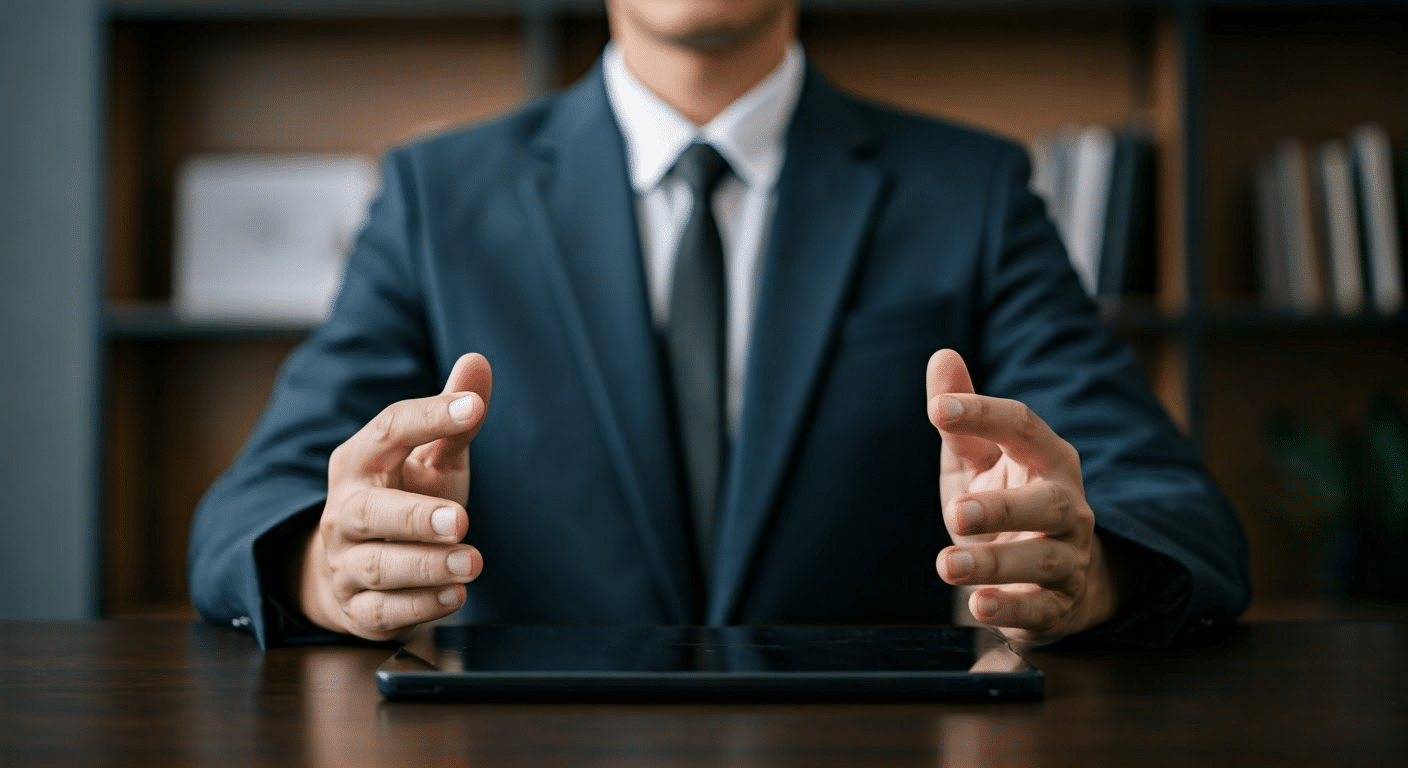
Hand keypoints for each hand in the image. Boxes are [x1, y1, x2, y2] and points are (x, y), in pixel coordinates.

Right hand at [297, 353, 493, 640]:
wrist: (350, 573)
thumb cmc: (402, 500)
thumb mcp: (430, 460)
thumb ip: (454, 420)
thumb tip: (478, 361)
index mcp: (360, 461)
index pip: (388, 431)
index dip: (429, 417)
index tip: (472, 408)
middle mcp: (345, 511)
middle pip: (369, 512)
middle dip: (414, 517)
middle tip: (461, 518)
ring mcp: (346, 563)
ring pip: (378, 566)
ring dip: (426, 566)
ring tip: (472, 562)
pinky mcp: (359, 610)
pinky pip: (385, 611)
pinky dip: (421, 605)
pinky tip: (456, 595)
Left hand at [926, 349, 1119, 645]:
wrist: (1055, 580)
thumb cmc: (1006, 505)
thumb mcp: (979, 461)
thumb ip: (962, 416)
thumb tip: (941, 356)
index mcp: (1046, 459)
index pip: (1024, 427)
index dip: (984, 414)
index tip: (937, 408)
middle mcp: (1067, 506)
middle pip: (1047, 503)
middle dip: (1002, 507)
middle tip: (954, 512)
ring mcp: (1068, 557)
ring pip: (1042, 561)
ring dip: (993, 563)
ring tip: (947, 565)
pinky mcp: (1057, 604)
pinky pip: (1040, 609)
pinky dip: (1010, 610)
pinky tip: (978, 607)